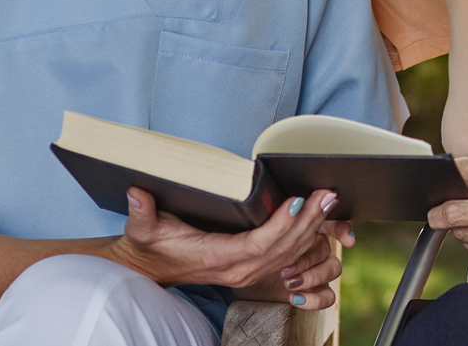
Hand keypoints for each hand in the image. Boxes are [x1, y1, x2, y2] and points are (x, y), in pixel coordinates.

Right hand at [104, 188, 340, 308]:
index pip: (258, 243)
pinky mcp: (252, 268)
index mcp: (217, 258)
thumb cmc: (150, 245)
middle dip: (309, 221)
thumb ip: (142, 213)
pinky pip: (287, 258)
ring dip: (313, 228)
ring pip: (290, 254)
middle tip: (328, 195)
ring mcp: (247, 272)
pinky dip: (306, 240)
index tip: (299, 200)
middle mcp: (238, 270)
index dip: (281, 223)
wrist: (150, 269)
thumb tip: (137, 194)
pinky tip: (321, 223)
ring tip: (330, 202)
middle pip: (283, 248)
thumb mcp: (142, 228)